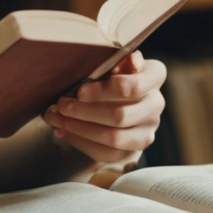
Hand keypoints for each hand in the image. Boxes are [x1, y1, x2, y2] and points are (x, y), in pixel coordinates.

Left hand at [42, 52, 166, 164]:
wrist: (115, 100)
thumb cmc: (109, 73)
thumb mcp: (111, 61)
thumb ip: (117, 60)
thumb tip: (130, 60)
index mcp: (154, 76)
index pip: (133, 87)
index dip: (103, 91)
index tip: (79, 91)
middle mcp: (156, 104)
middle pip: (120, 116)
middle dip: (84, 112)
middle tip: (61, 105)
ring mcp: (147, 130)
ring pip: (113, 138)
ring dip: (79, 129)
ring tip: (56, 119)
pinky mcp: (133, 150)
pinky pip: (106, 153)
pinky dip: (80, 141)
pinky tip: (63, 131)